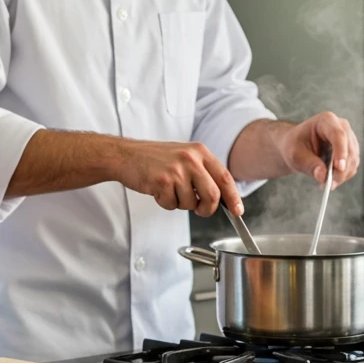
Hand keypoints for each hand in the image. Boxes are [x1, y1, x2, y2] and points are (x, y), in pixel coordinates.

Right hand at [115, 139, 242, 217]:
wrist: (126, 155)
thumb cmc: (154, 158)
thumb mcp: (184, 155)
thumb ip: (202, 171)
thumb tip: (221, 196)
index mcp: (199, 151)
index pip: (225, 177)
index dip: (233, 197)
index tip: (237, 211)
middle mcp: (190, 159)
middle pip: (212, 195)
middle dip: (207, 208)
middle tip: (199, 209)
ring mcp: (176, 169)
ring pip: (191, 204)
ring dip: (180, 204)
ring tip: (168, 189)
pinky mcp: (162, 181)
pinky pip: (172, 205)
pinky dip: (165, 203)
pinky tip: (157, 190)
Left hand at [278, 112, 359, 186]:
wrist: (296, 146)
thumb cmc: (294, 146)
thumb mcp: (295, 155)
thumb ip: (309, 164)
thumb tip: (323, 176)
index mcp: (326, 120)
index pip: (338, 135)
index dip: (341, 151)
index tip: (339, 168)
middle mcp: (341, 126)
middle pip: (348, 150)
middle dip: (340, 170)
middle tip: (327, 184)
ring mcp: (349, 139)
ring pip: (352, 160)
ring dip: (341, 175)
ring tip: (324, 184)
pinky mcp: (351, 151)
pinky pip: (352, 166)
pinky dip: (342, 176)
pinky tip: (329, 181)